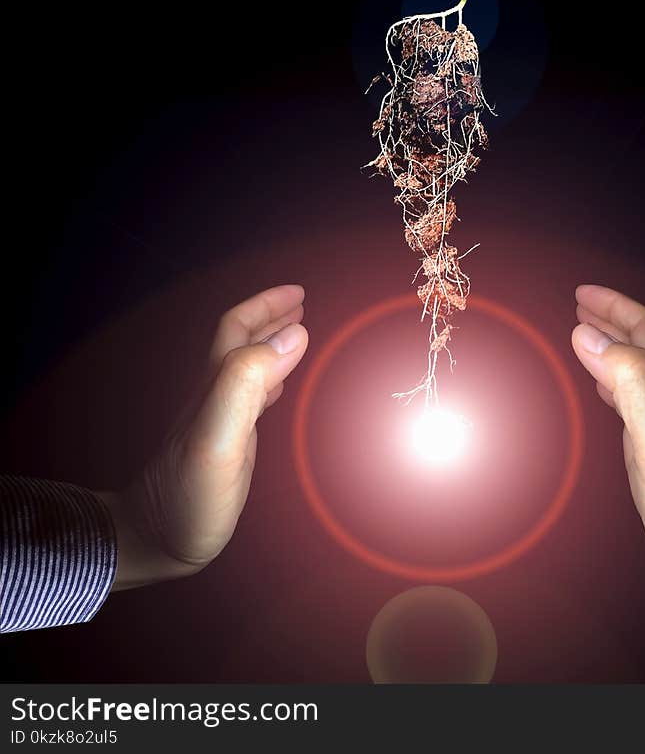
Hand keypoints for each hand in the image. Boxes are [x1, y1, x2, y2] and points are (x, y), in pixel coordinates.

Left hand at [98, 284, 307, 589]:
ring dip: (270, 346)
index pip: (237, 329)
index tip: (299, 294)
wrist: (151, 543)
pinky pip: (248, 400)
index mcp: (213, 387)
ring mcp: (216, 422)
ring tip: (296, 335)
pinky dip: (270, 383)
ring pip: (244, 368)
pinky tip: (278, 391)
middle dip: (269, 317)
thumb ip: (248, 384)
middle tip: (301, 304)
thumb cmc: (186, 499)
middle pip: (238, 343)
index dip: (266, 306)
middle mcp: (212, 397)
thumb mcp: (218, 438)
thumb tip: (292, 336)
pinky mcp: (222, 447)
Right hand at [572, 284, 644, 589]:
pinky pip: (630, 401)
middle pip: (640, 343)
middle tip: (579, 305)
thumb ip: (632, 385)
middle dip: (610, 319)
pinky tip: (601, 391)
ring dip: (609, 347)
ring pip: (634, 368)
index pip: (642, 329)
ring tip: (584, 336)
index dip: (613, 306)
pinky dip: (610, 383)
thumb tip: (588, 337)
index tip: (581, 294)